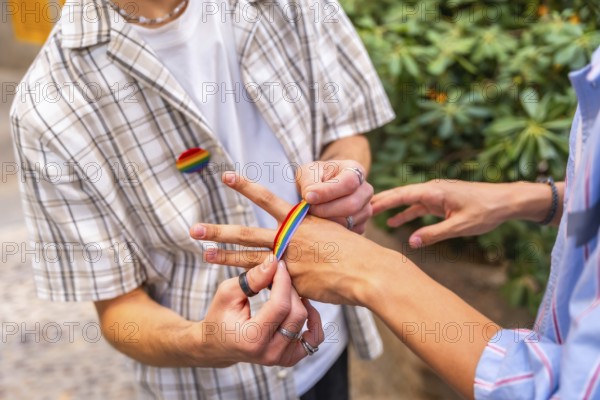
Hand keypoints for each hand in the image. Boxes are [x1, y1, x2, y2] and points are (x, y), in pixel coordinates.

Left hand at [190, 173, 386, 304]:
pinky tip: (235, 287)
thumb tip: (305, 237)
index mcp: (299, 220)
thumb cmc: (358, 251)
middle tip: (194, 229)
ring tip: (202, 253)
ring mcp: (287, 262)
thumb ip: (313, 233)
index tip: (226, 176)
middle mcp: (288, 238)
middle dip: (219, 230)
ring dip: (223, 257)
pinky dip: (254, 285)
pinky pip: (269, 284)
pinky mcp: (290, 283)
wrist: (368, 272)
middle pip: (246, 233)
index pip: (266, 199)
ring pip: (248, 260)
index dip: (245, 187)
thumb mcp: (335, 231)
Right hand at [199, 256, 323, 366]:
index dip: (283, 281)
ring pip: (304, 321)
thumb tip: (274, 262)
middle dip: (290, 289)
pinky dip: (313, 321)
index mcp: (251, 339)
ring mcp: (281, 358)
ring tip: (285, 290)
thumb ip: (252, 279)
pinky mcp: (290, 358)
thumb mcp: (228, 292)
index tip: (279, 264)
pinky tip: (303, 307)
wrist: (218, 344)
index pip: (279, 306)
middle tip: (279, 276)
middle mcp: (269, 353)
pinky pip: (314, 338)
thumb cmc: (220, 316)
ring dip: (299, 301)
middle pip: (296, 313)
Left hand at [296, 160, 372, 233]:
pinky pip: (348, 232)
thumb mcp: (307, 173)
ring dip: (327, 221)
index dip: (329, 192)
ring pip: (350, 221)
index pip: (349, 182)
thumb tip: (310, 197)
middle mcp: (365, 190)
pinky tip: (321, 221)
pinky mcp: (361, 225)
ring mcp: (366, 208)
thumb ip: (309, 182)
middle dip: (326, 210)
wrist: (317, 189)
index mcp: (355, 170)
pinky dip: (332, 230)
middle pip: (353, 204)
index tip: (309, 197)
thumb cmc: (313, 177)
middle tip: (309, 208)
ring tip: (313, 213)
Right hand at [371, 180, 515, 247]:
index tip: (365, 206)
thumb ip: (434, 234)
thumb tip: (410, 242)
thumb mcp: (460, 226)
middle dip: (381, 202)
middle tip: (359, 208)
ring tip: (372, 216)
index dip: (383, 201)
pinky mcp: (441, 202)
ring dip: (392, 208)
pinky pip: (418, 207)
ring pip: (407, 201)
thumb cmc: (486, 211)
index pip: (402, 195)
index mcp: (434, 191)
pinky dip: (407, 214)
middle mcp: (432, 190)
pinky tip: (397, 223)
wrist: (506, 201)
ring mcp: (436, 195)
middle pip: (400, 195)